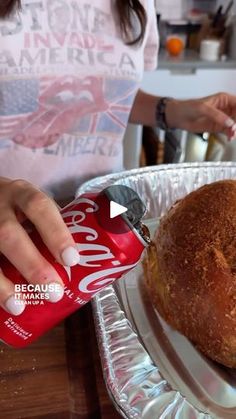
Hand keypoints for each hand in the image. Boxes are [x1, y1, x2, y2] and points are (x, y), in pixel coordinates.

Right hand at [0, 178, 79, 315]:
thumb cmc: (16, 206)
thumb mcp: (32, 205)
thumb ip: (51, 225)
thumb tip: (84, 257)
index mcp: (21, 194)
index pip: (39, 208)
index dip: (55, 233)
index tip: (71, 259)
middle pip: (9, 234)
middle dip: (33, 265)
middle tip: (54, 291)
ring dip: (3, 284)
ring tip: (20, 306)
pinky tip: (6, 302)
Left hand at [166, 92, 235, 138]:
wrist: (178, 117)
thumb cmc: (188, 107)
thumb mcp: (203, 109)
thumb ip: (217, 116)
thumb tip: (230, 123)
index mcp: (224, 99)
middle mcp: (225, 108)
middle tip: (235, 129)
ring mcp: (222, 118)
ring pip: (234, 124)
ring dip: (235, 130)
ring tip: (232, 134)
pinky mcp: (218, 127)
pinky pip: (228, 131)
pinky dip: (230, 134)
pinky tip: (230, 137)